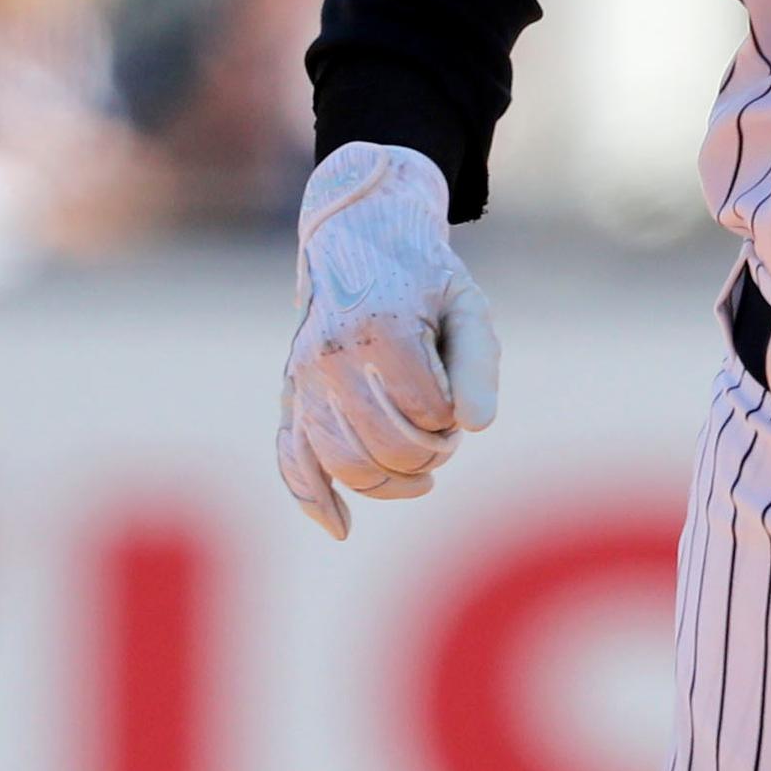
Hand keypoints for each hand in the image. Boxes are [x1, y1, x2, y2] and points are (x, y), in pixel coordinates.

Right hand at [274, 142, 499, 540]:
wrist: (357, 242)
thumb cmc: (425, 280)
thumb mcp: (468, 307)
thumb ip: (479, 362)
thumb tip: (478, 425)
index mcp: (383, 329)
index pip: (428, 411)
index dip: (453, 419)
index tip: (460, 401)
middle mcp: (334, 356)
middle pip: (387, 445)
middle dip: (429, 451)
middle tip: (446, 434)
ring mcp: (305, 378)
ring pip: (345, 463)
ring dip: (392, 481)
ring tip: (424, 468)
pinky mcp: (292, 394)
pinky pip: (291, 459)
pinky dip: (314, 500)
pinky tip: (343, 529)